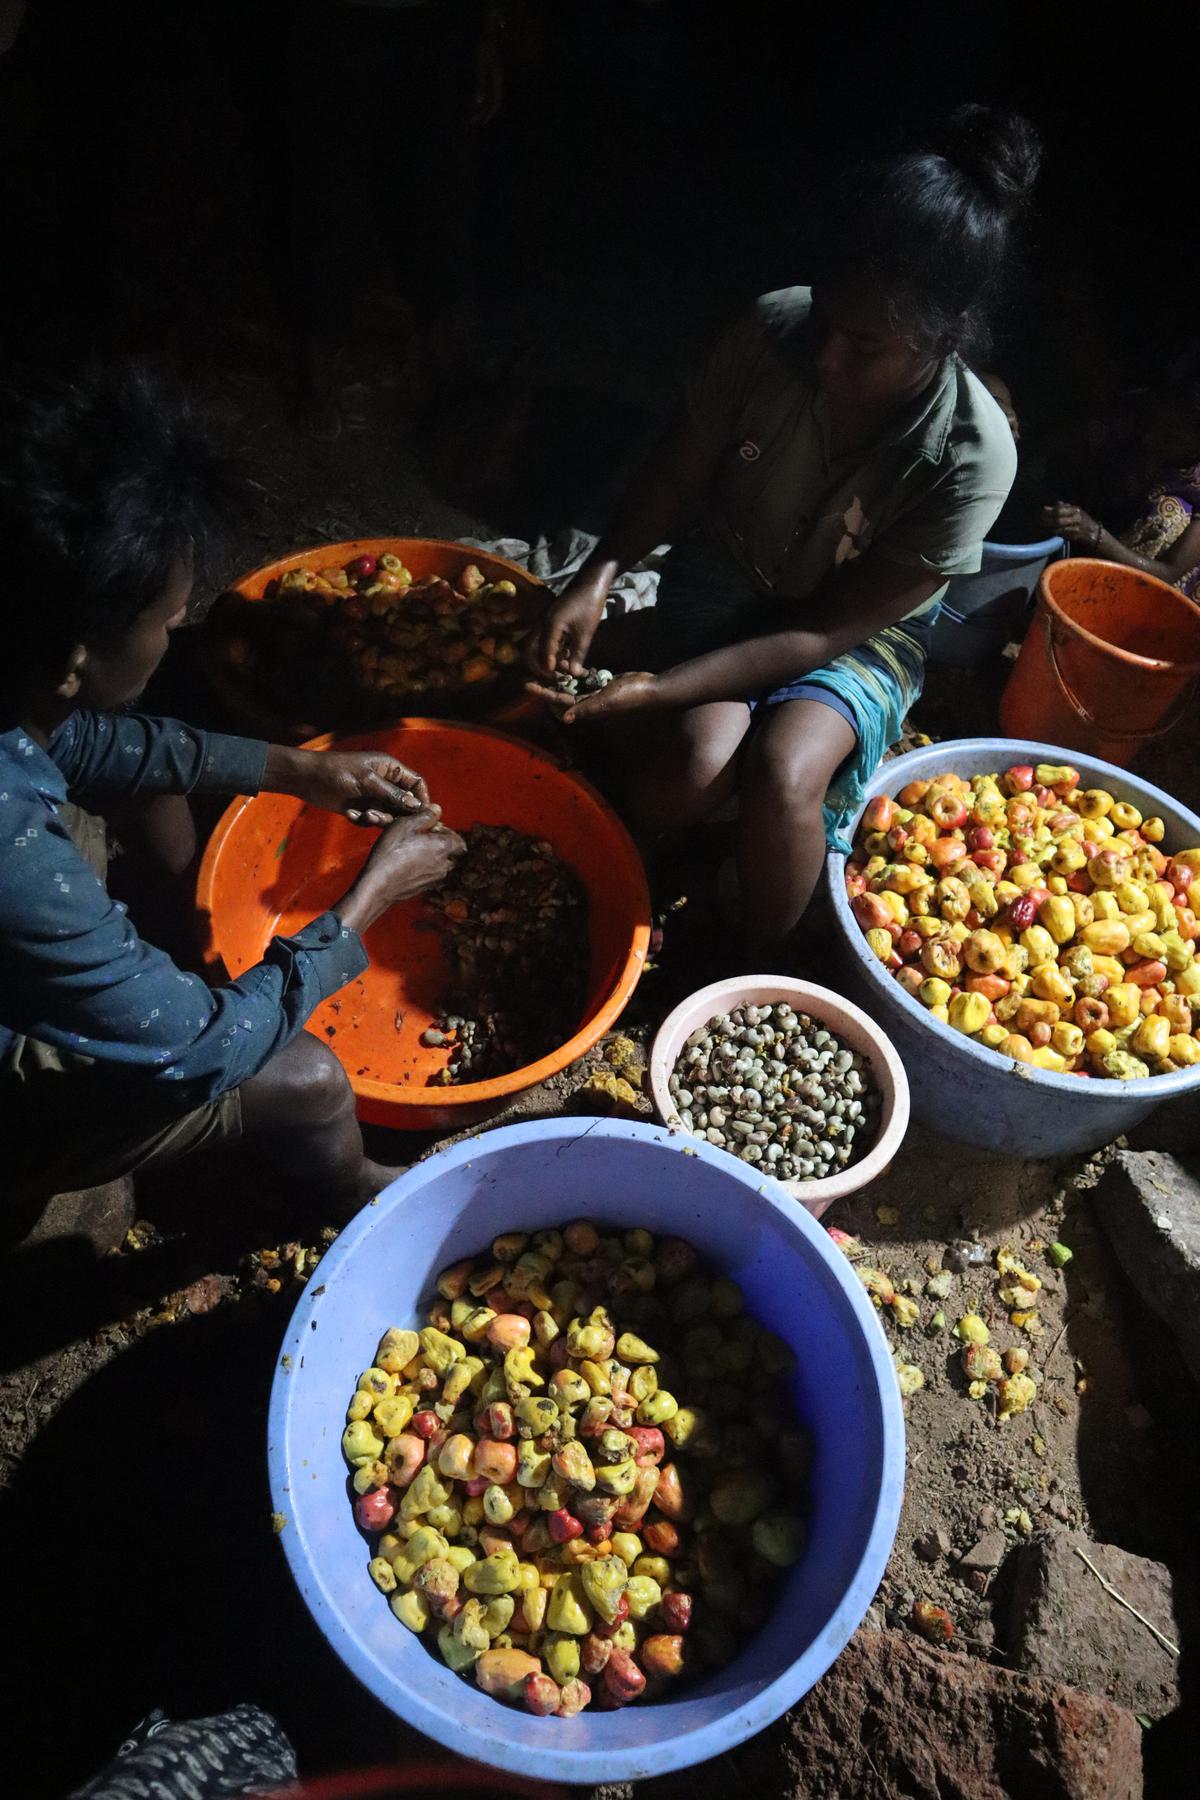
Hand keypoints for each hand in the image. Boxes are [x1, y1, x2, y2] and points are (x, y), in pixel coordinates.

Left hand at [267, 747, 430, 824]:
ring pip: (388, 814)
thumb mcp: (368, 782)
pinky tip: (349, 814)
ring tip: (364, 815)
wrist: (307, 779)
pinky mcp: (361, 808)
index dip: (421, 799)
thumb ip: (393, 795)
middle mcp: (385, 783)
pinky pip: (371, 820)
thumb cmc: (337, 772)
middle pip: (404, 803)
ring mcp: (373, 796)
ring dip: (377, 819)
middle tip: (381, 818)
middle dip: (396, 814)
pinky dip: (362, 820)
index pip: (416, 783)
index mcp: (390, 768)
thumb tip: (417, 807)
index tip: (421, 816)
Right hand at [337, 809, 465, 935]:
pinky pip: (430, 876)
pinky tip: (407, 864)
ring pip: (442, 866)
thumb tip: (437, 809)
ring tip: (414, 851)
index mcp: (443, 848)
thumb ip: (425, 816)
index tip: (433, 829)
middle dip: (442, 846)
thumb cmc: (392, 852)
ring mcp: (434, 880)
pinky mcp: (424, 889)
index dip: (449, 833)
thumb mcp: (406, 825)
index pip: (460, 842)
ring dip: (434, 858)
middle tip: (424, 839)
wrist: (378, 885)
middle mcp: (444, 866)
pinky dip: (425, 869)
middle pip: (452, 855)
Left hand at [473, 23, 503, 123]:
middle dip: (484, 112)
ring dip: (482, 107)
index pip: (495, 102)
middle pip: (493, 102)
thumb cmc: (485, 51)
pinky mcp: (490, 76)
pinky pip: (487, 91)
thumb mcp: (481, 68)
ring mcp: (494, 80)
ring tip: (473, 115)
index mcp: (498, 82)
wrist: (489, 37)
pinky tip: (475, 103)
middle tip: (474, 122)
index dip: (489, 113)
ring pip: (489, 97)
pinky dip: (481, 98)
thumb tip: (479, 102)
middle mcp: (498, 83)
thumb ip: (481, 85)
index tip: (482, 122)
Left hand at [525, 670, 660, 723]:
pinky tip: (565, 662)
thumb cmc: (628, 696)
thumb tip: (566, 719)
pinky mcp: (602, 684)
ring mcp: (595, 693)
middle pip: (561, 695)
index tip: (528, 685)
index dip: (543, 694)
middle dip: (546, 686)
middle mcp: (588, 702)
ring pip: (571, 686)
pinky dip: (574, 672)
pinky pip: (584, 679)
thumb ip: (585, 708)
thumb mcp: (605, 701)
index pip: (560, 701)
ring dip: (558, 678)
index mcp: (587, 708)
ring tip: (545, 667)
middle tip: (530, 675)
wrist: (649, 687)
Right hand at [529, 572, 609, 676]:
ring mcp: (542, 621)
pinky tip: (562, 656)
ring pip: (533, 645)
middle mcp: (541, 624)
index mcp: (550, 626)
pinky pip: (540, 639)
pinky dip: (546, 650)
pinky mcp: (547, 620)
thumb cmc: (589, 606)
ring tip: (558, 668)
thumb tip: (573, 674)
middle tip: (551, 676)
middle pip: (528, 650)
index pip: (542, 654)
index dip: (547, 669)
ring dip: (541, 658)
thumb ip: (577, 654)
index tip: (556, 679)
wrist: (590, 583)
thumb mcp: (586, 633)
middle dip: (536, 666)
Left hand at [1043, 502, 1099, 545]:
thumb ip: (1061, 508)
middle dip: (1047, 520)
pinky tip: (1049, 531)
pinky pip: (1061, 534)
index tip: (1042, 513)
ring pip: (1059, 528)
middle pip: (1058, 519)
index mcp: (1075, 510)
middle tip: (1040, 520)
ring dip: (1049, 528)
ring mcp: (1076, 528)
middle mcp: (1076, 518)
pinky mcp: (1074, 536)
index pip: (1059, 510)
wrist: (1093, 531)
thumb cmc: (1080, 519)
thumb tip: (1046, 508)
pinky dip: (1054, 533)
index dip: (1049, 512)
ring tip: (1043, 526)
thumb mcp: (1073, 510)